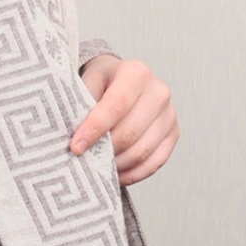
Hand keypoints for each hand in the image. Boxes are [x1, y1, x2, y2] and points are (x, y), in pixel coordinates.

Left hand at [70, 55, 178, 183]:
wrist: (121, 80)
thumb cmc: (103, 81)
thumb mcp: (87, 81)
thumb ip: (81, 103)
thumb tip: (72, 131)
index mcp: (136, 73)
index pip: (116, 105)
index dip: (95, 129)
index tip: (76, 147)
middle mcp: (158, 92)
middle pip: (130, 131)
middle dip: (104, 149)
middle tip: (85, 159)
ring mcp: (169, 114)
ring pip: (142, 151)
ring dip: (117, 164)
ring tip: (98, 166)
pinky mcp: (173, 133)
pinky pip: (155, 162)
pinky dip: (133, 173)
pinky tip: (116, 173)